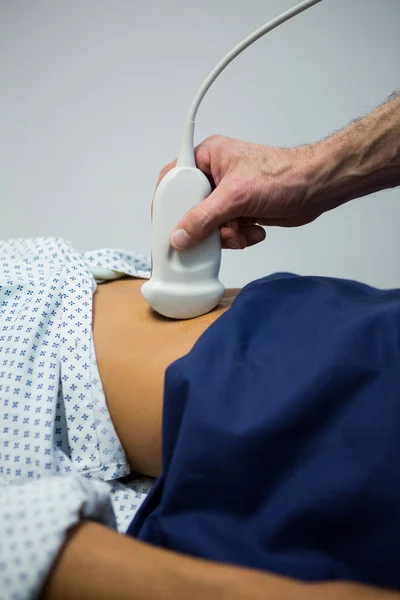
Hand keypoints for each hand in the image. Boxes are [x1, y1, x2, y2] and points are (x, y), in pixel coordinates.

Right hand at [157, 135, 322, 249]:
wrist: (316, 188)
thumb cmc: (284, 175)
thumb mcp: (236, 196)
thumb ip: (204, 218)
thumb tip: (180, 235)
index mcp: (208, 157)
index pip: (174, 179)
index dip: (167, 203)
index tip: (166, 224)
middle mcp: (215, 176)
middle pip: (191, 209)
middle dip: (206, 226)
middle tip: (216, 229)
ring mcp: (228, 196)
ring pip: (209, 225)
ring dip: (226, 234)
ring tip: (242, 228)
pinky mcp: (240, 211)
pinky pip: (226, 232)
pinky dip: (239, 236)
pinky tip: (254, 229)